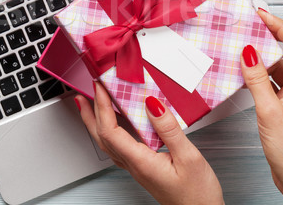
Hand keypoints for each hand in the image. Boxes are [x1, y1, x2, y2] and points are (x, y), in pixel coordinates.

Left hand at [75, 82, 223, 204]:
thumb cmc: (197, 194)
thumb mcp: (189, 157)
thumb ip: (169, 130)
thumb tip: (152, 104)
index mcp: (141, 161)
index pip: (110, 131)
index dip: (102, 107)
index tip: (100, 88)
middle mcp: (134, 166)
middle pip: (102, 137)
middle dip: (91, 113)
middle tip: (84, 93)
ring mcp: (137, 168)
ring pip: (108, 143)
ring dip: (97, 122)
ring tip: (92, 106)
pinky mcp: (144, 168)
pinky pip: (119, 147)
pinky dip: (111, 132)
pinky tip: (117, 126)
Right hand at [241, 10, 282, 204]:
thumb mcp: (268, 110)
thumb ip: (257, 79)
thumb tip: (249, 53)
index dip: (280, 25)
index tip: (262, 16)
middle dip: (278, 34)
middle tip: (258, 24)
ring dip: (268, 57)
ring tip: (248, 49)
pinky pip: (277, 81)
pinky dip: (264, 75)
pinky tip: (249, 75)